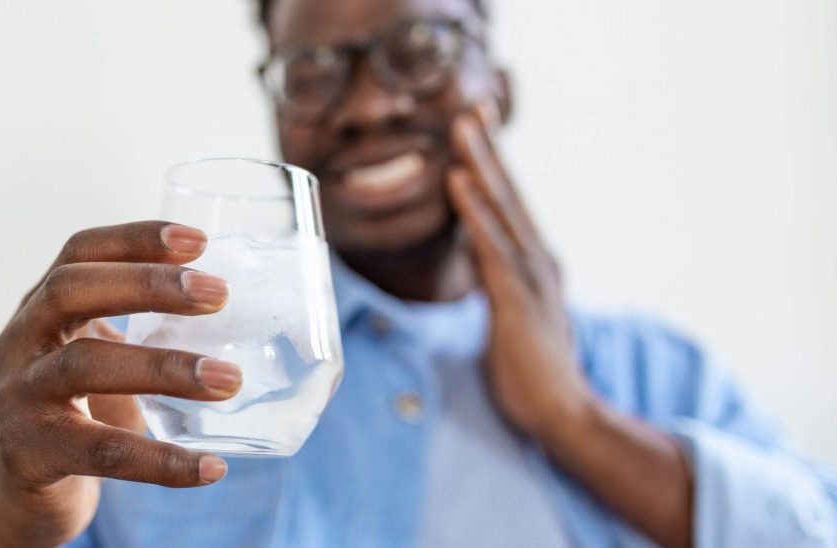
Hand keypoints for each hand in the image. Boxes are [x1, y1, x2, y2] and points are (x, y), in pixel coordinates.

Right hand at [0, 221, 241, 546]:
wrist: (22, 495)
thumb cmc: (76, 412)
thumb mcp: (98, 356)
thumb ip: (144, 330)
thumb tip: (242, 315)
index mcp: (41, 308)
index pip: (80, 252)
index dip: (135, 238)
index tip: (199, 240)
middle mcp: (20, 341)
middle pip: (71, 291)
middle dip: (148, 285)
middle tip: (219, 294)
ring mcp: (18, 396)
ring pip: (84, 366)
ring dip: (164, 368)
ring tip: (228, 380)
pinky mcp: (30, 453)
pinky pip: (101, 452)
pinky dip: (160, 461)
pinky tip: (209, 467)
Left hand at [446, 107, 694, 547]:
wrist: (562, 414)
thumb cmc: (531, 372)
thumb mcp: (512, 317)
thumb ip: (499, 284)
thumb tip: (478, 259)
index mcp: (534, 267)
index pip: (509, 209)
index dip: (492, 170)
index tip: (476, 133)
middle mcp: (537, 262)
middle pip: (509, 196)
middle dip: (489, 151)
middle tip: (471, 109)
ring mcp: (529, 277)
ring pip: (501, 209)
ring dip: (481, 164)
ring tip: (463, 126)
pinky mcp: (516, 298)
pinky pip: (490, 245)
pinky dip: (475, 210)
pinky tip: (458, 180)